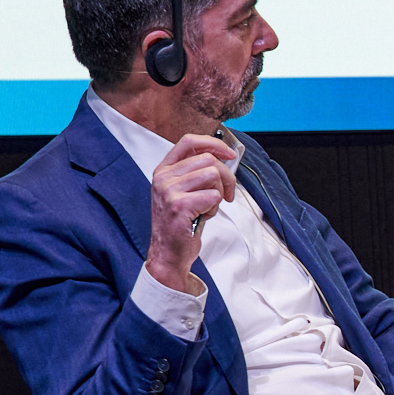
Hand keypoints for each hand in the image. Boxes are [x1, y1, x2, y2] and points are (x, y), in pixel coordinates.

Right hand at [146, 133, 237, 293]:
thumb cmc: (181, 223)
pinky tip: (203, 216)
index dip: (214, 143)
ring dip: (218, 193)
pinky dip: (215, 207)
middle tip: (226, 194)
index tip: (230, 154)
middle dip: (226, 177)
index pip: (189, 142)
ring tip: (208, 207)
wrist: (169, 252)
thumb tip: (226, 159)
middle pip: (208, 160)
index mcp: (164, 170)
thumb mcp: (184, 191)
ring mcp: (169, 191)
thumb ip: (198, 173)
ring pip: (212, 175)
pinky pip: (212, 195)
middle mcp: (163, 177)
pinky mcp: (179, 206)